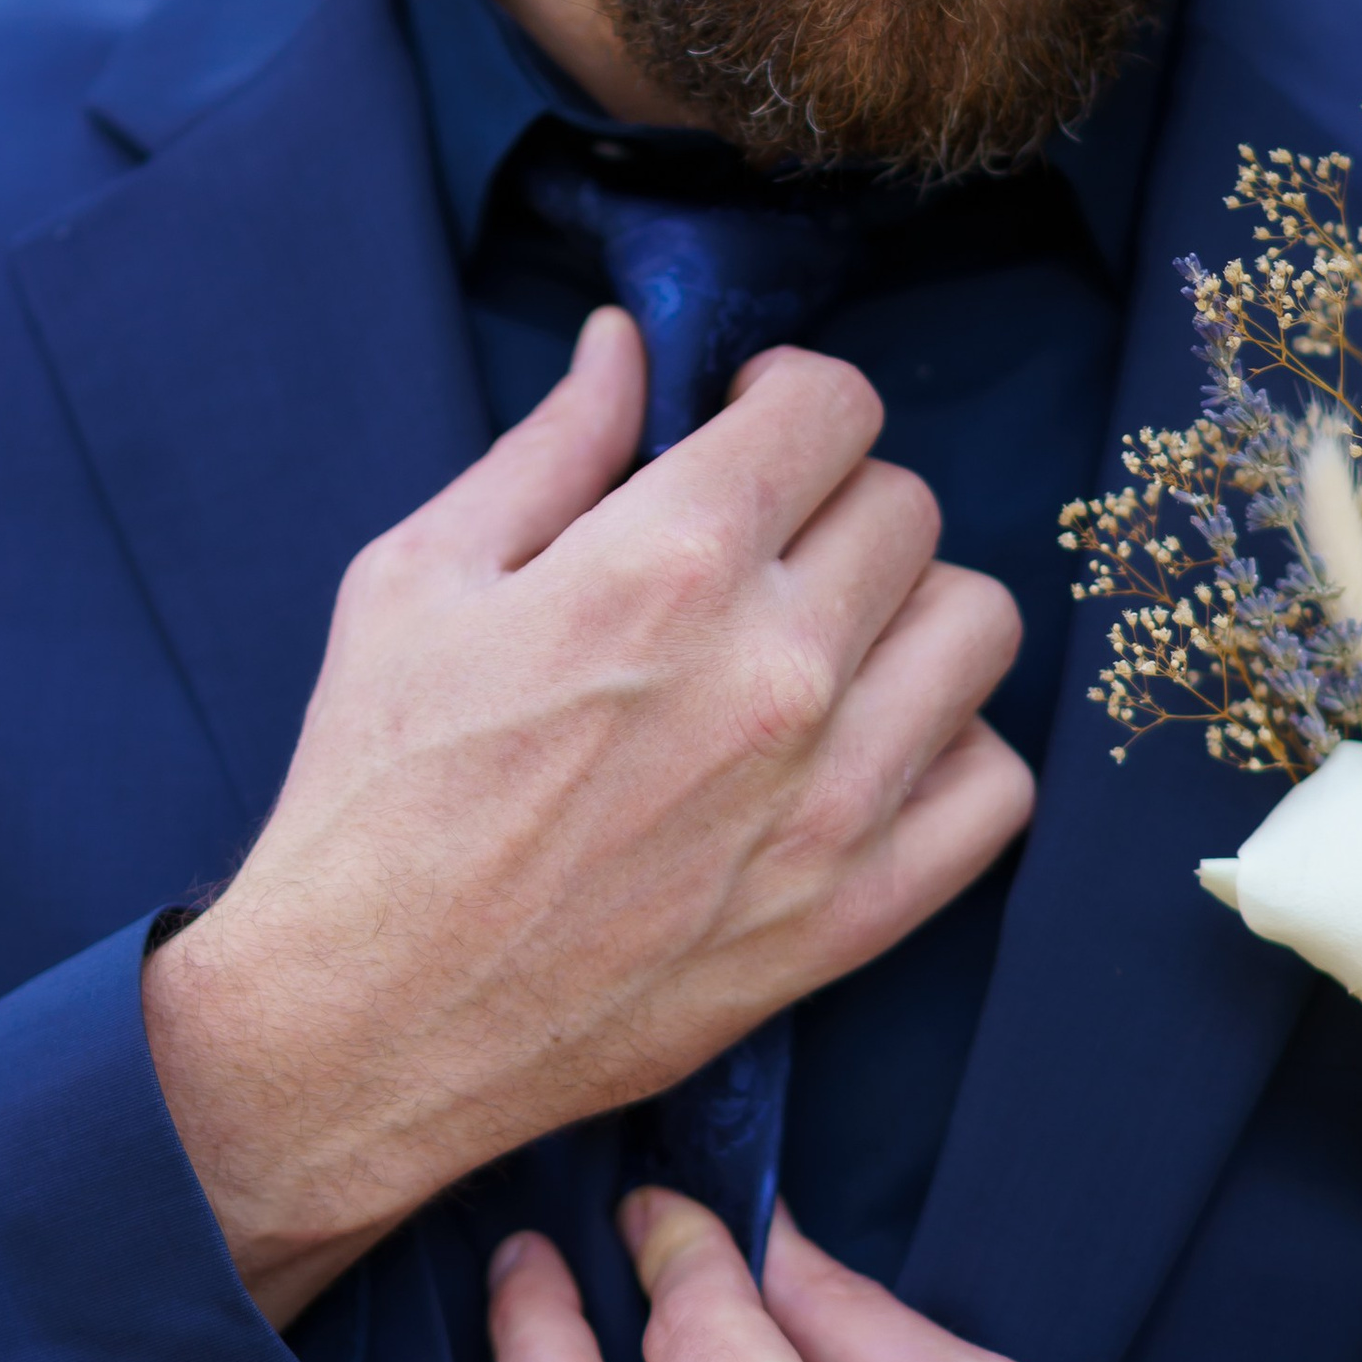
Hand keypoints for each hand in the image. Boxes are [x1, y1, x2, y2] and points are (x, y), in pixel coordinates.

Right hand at [145, 311, 1030, 1322]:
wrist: (364, 1018)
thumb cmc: (374, 789)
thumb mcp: (420, 579)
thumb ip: (550, 448)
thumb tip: (629, 343)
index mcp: (668, 559)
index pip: (837, 407)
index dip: (791, 401)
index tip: (748, 434)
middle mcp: (777, 667)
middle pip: (911, 507)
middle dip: (835, 504)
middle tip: (764, 552)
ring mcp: (831, 796)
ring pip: (978, 629)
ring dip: (910, 616)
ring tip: (829, 648)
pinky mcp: (854, 912)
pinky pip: (997, 790)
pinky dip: (952, 756)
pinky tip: (868, 754)